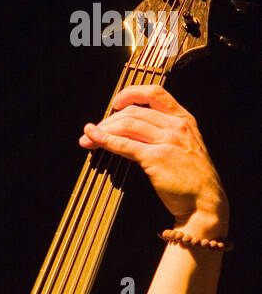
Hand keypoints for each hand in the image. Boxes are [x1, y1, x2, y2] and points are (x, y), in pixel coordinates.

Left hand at [79, 85, 228, 236]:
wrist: (204, 201)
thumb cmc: (193, 179)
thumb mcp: (186, 147)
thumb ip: (167, 135)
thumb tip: (137, 132)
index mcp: (183, 119)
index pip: (155, 93)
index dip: (132, 93)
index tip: (116, 102)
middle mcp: (175, 126)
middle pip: (134, 112)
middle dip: (109, 120)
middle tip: (94, 129)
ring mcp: (166, 140)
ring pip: (127, 125)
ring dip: (103, 130)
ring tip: (88, 137)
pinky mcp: (155, 158)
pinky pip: (124, 145)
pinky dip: (105, 140)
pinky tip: (93, 139)